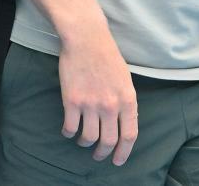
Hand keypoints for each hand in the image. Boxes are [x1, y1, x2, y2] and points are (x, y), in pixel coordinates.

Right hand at [57, 25, 138, 165]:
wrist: (87, 39)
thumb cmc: (107, 56)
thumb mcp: (125, 79)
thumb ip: (125, 101)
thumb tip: (124, 122)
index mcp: (128, 98)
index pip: (129, 134)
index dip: (124, 152)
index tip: (118, 160)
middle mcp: (111, 105)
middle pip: (108, 141)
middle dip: (103, 153)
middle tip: (99, 155)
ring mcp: (90, 104)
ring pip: (88, 138)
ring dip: (85, 142)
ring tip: (83, 139)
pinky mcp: (72, 101)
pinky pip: (69, 128)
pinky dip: (68, 133)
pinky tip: (69, 129)